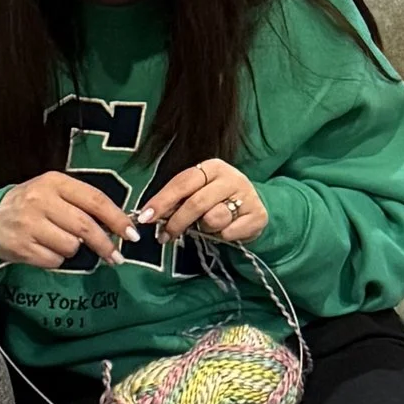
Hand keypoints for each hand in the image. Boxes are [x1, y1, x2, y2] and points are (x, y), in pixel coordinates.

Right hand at [0, 174, 133, 268]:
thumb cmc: (31, 205)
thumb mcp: (55, 192)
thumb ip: (83, 203)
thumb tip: (118, 225)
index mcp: (55, 182)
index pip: (95, 200)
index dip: (117, 219)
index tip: (132, 234)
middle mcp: (41, 201)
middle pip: (85, 227)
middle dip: (105, 245)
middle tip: (116, 257)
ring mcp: (29, 224)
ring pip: (71, 246)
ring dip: (73, 250)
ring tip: (59, 242)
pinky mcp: (21, 246)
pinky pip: (54, 260)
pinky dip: (56, 259)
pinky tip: (44, 249)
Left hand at [143, 159, 269, 243]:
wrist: (253, 208)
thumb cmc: (217, 201)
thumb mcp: (197, 193)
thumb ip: (177, 200)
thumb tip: (149, 215)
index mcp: (213, 167)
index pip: (182, 183)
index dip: (162, 201)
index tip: (145, 217)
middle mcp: (231, 177)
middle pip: (196, 203)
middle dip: (176, 222)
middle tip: (164, 237)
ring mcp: (247, 196)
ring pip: (214, 219)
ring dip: (205, 229)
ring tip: (208, 227)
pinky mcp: (258, 215)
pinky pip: (229, 233)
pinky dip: (223, 236)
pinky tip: (226, 231)